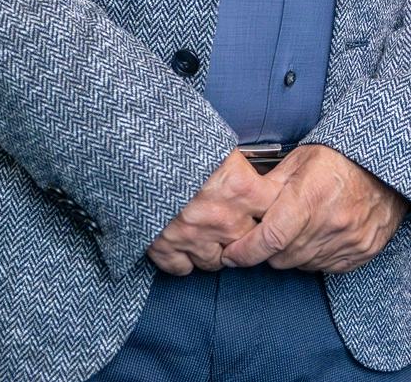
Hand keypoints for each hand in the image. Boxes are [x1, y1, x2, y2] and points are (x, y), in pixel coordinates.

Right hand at [147, 150, 282, 276]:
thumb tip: (257, 175)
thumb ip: (241, 167)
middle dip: (242, 234)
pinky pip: (184, 270)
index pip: (276, 214)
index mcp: (242, 189)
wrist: (133, 150)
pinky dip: (183, 260)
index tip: (264, 211)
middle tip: (233, 221)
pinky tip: (182, 243)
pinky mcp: (166, 249)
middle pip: (248, 243)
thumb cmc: (177, 141)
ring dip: (214, 250)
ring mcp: (195, 238)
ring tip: (205, 231)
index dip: (272, 214)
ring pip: (217, 262)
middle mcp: (224, 219)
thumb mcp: (220, 145)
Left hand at [220, 144, 405, 273]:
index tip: (230, 254)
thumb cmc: (340, 158)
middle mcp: (330, 224)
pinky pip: (325, 267)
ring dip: (292, 252)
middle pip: (281, 257)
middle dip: (268, 249)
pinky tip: (320, 234)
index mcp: (309, 198)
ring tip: (300, 227)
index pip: (268, 240)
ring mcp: (348, 242)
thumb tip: (241, 205)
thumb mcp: (300, 160)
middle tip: (271, 231)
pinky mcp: (362, 252)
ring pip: (301, 264)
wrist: (388, 165)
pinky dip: (316, 256)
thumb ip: (269, 186)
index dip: (243, 252)